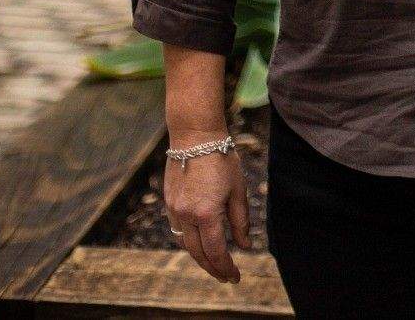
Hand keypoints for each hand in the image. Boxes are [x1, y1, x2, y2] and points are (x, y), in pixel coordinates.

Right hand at [164, 149, 248, 283]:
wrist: (195, 136)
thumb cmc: (222, 159)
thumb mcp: (238, 190)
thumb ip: (241, 220)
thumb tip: (244, 246)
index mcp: (207, 213)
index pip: (216, 251)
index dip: (226, 267)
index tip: (236, 277)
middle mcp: (186, 215)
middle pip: (198, 253)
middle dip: (213, 268)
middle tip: (226, 276)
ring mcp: (174, 209)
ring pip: (185, 243)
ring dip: (200, 256)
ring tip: (215, 263)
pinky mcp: (169, 202)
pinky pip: (178, 230)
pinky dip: (190, 240)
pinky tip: (201, 242)